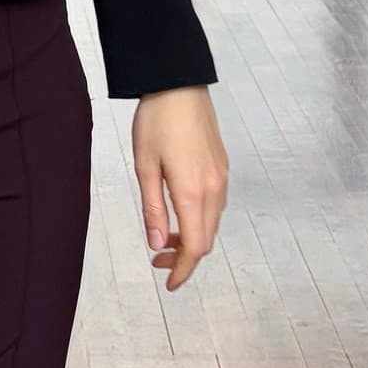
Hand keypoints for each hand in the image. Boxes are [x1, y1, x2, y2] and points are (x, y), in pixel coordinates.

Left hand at [132, 87, 227, 291]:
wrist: (179, 83)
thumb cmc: (156, 121)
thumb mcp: (145, 167)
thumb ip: (153, 209)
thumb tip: (158, 246)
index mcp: (193, 192)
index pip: (195, 247)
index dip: (183, 271)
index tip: (168, 284)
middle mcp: (214, 188)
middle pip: (207, 239)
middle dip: (185, 257)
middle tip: (158, 260)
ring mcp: (222, 177)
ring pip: (212, 223)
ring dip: (192, 237)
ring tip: (165, 236)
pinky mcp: (222, 166)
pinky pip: (216, 205)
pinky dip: (200, 219)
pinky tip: (180, 211)